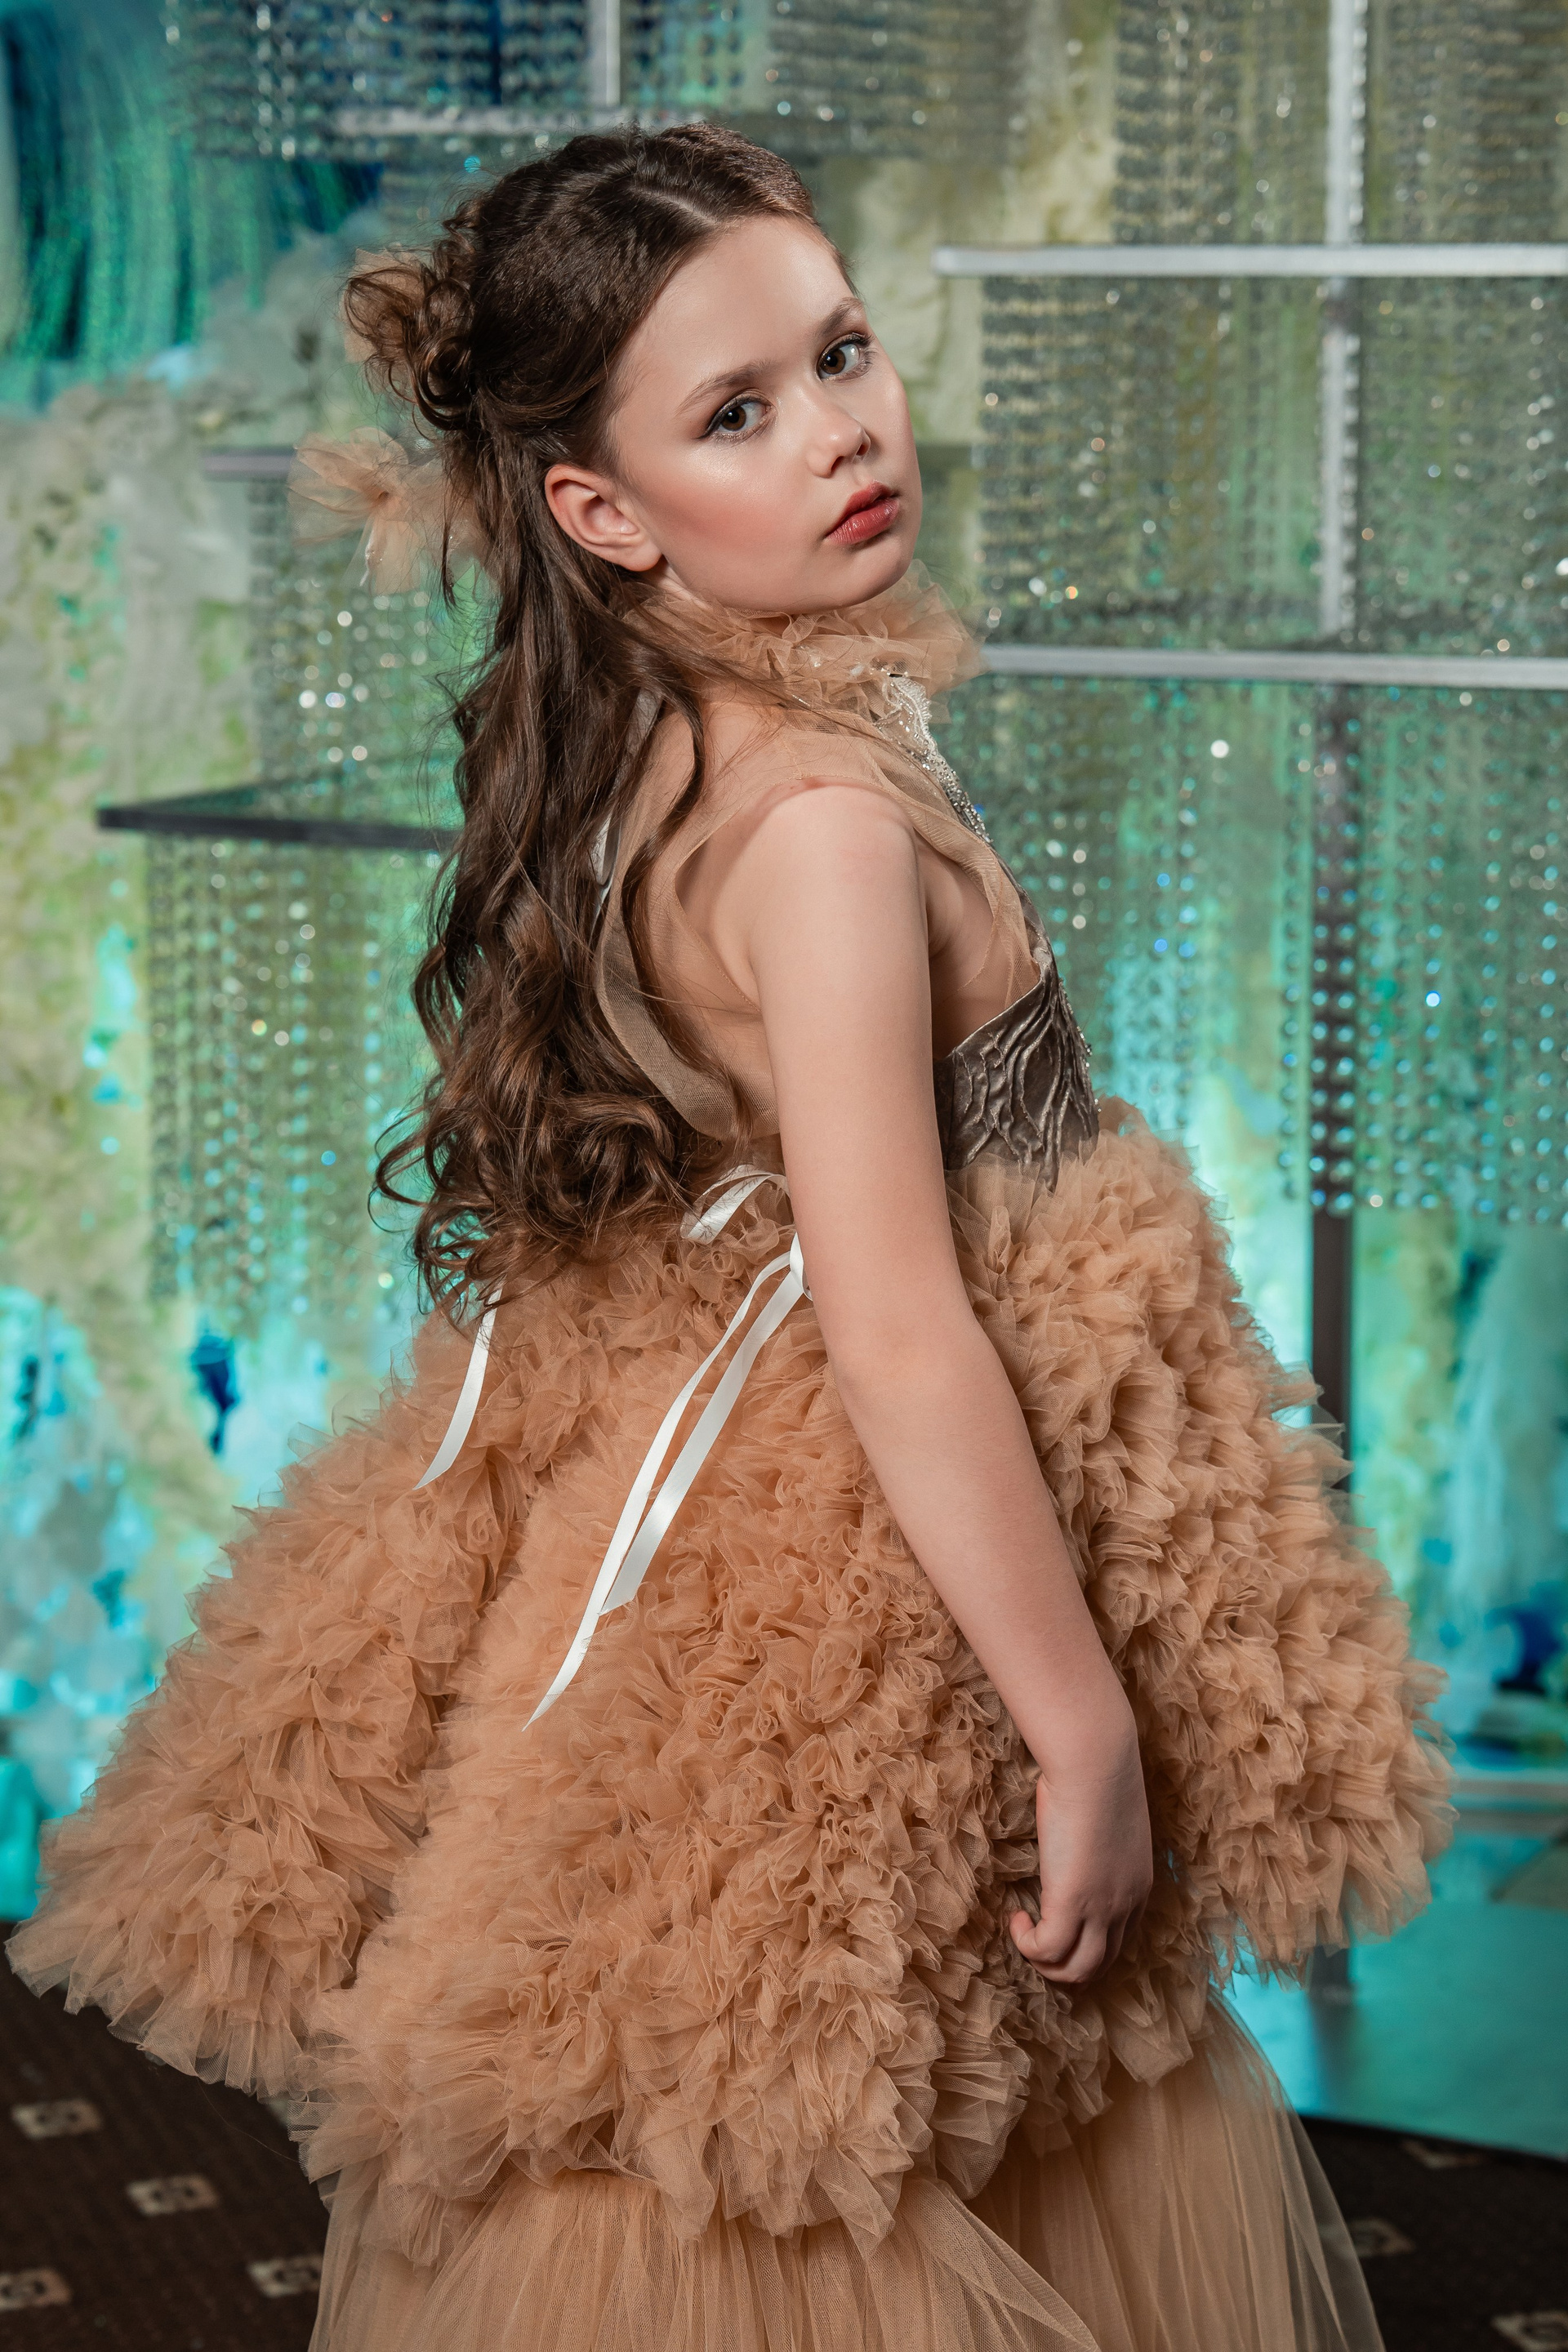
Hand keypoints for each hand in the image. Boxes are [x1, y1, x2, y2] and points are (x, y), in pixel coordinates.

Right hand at [1009, 1726, 1152, 1986]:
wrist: (1094, 1764)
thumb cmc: (1098, 1777)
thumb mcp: (1109, 1821)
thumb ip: (1099, 1845)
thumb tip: (1076, 1846)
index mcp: (1138, 1887)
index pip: (1117, 1942)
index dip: (1084, 1944)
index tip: (1056, 1924)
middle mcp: (1126, 1906)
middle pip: (1098, 1965)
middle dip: (1063, 1965)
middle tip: (1036, 1940)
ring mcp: (1102, 1909)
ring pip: (1076, 1970)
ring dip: (1045, 1963)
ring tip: (1026, 1933)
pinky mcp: (1072, 1904)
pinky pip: (1047, 1950)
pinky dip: (1028, 1944)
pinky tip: (1017, 1918)